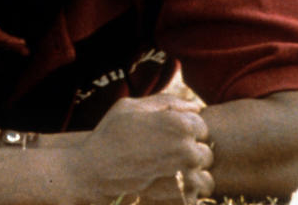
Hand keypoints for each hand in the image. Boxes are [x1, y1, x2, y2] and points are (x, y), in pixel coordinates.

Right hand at [66, 93, 213, 204]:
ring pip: (206, 179)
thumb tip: (195, 107)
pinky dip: (184, 196)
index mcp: (180, 124)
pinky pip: (196, 198)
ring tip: (168, 178)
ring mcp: (185, 178)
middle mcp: (187, 150)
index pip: (202, 128)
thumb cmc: (109, 136)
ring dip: (192, 179)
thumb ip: (166, 102)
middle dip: (190, 156)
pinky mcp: (179, 199)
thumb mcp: (132, 107)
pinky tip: (165, 190)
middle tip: (165, 161)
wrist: (91, 173)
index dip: (186, 133)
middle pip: (206, 153)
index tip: (168, 140)